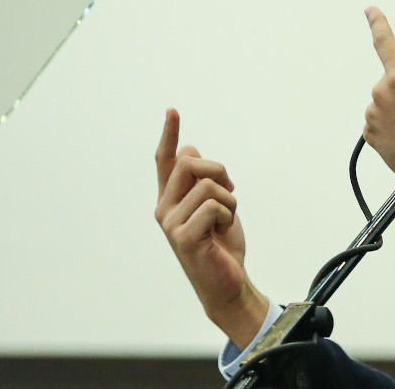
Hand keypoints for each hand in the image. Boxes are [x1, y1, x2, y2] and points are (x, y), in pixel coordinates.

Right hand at [154, 108, 268, 349]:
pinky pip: (213, 206)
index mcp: (171, 198)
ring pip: (208, 185)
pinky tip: (221, 234)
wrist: (227, 283)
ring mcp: (171, 223)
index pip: (166, 160)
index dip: (170, 134)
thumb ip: (200, 180)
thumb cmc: (220, 244)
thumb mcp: (214, 206)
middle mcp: (164, 208)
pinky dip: (227, 216)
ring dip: (229, 201)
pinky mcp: (183, 237)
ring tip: (224, 222)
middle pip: (192, 163)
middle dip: (219, 171)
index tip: (172, 111)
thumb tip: (191, 148)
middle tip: (230, 192)